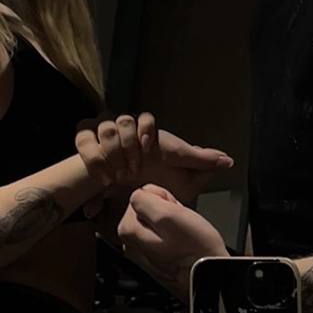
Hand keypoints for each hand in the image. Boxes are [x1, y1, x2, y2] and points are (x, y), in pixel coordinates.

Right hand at [75, 114, 232, 206]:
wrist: (123, 193)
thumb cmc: (153, 181)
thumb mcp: (182, 179)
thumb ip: (201, 166)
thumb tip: (228, 160)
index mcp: (149, 133)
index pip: (147, 118)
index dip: (147, 130)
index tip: (149, 149)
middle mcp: (126, 127)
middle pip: (123, 119)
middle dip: (128, 145)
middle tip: (134, 169)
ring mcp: (103, 131)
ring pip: (103, 127)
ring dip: (110, 152)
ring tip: (117, 175)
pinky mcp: (85, 141)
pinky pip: (83, 138)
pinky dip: (92, 156)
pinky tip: (102, 178)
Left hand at [117, 185, 227, 298]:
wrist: (210, 279)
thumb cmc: (195, 251)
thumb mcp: (170, 214)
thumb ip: (147, 199)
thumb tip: (140, 194)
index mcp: (127, 231)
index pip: (140, 195)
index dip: (161, 199)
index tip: (173, 212)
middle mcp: (130, 243)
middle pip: (146, 208)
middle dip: (164, 210)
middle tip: (181, 223)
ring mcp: (142, 252)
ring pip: (156, 220)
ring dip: (171, 222)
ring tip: (184, 235)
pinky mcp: (155, 258)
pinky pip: (164, 234)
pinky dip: (174, 234)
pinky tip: (184, 243)